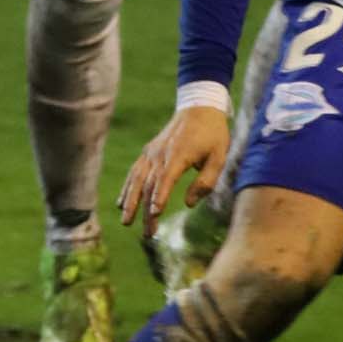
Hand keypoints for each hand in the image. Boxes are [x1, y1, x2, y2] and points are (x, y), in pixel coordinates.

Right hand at [119, 107, 231, 227]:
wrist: (199, 108)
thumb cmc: (213, 134)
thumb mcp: (219, 157)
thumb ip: (206, 181)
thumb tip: (188, 204)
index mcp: (180, 154)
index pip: (166, 178)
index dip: (160, 196)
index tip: (155, 213)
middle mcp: (161, 154)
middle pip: (150, 185)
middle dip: (147, 211)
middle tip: (148, 233)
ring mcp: (152, 152)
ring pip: (137, 179)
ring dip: (131, 202)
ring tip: (127, 221)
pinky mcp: (148, 152)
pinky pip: (135, 172)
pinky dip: (128, 188)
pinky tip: (122, 203)